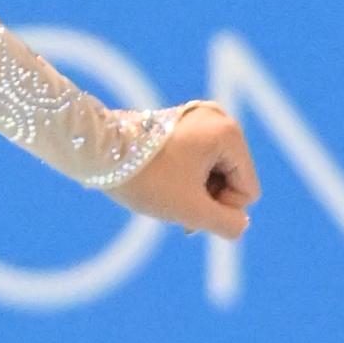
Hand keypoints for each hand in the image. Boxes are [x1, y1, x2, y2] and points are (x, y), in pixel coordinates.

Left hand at [128, 98, 257, 243]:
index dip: (220, 208)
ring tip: (166, 194)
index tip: (187, 205)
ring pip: (214, 171)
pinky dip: (184, 176)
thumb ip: (227, 224)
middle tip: (174, 206)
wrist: (96, 150)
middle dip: (206, 198)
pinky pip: (199, 159)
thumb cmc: (146, 179)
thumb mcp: (191, 210)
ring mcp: (199, 117)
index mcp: (229, 133)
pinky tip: (163, 182)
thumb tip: (241, 225)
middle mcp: (219, 118)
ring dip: (195, 191)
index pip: (247, 191)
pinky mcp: (182, 121)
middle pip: (232, 178)